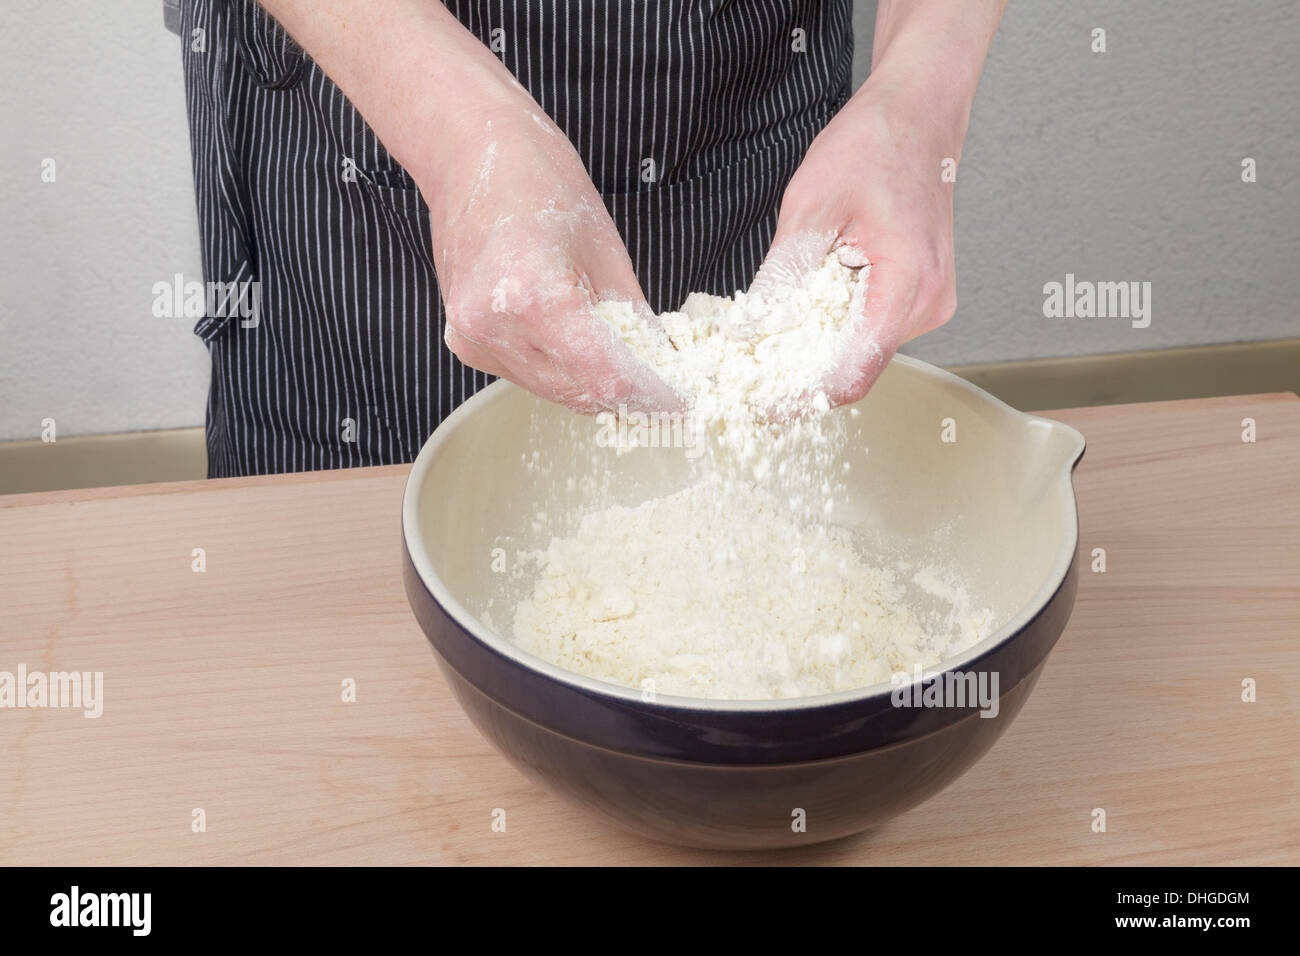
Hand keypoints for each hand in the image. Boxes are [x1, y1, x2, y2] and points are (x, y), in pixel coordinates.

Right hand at [418, 102, 680, 414]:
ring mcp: (473, 338)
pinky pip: (527, 375)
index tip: (679, 399)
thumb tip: (661, 364)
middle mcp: (495, 327)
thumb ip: (634, 318)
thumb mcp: (607, 249)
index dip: (649, 393)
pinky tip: (574, 338)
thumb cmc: (537, 180)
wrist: (467, 154)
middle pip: (578, 392)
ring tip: (618, 352)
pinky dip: (559, 368)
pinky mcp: (465, 342)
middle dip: (625, 392)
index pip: (605, 376)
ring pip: (553, 390)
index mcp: (533, 297)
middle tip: (658, 380)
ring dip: (591, 382)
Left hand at [759, 85, 958, 407]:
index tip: (758, 403)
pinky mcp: (917, 295)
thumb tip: (747, 331)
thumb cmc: (876, 143)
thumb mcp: (811, 206)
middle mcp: (927, 304)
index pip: (853, 374)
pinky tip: (802, 308)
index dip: (800, 398)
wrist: (920, 110)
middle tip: (744, 372)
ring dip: (814, 348)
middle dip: (798, 374)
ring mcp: (927, 302)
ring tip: (768, 334)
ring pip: (860, 349)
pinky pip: (869, 326)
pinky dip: (831, 326)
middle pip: (855, 368)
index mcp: (908, 285)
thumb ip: (782, 275)